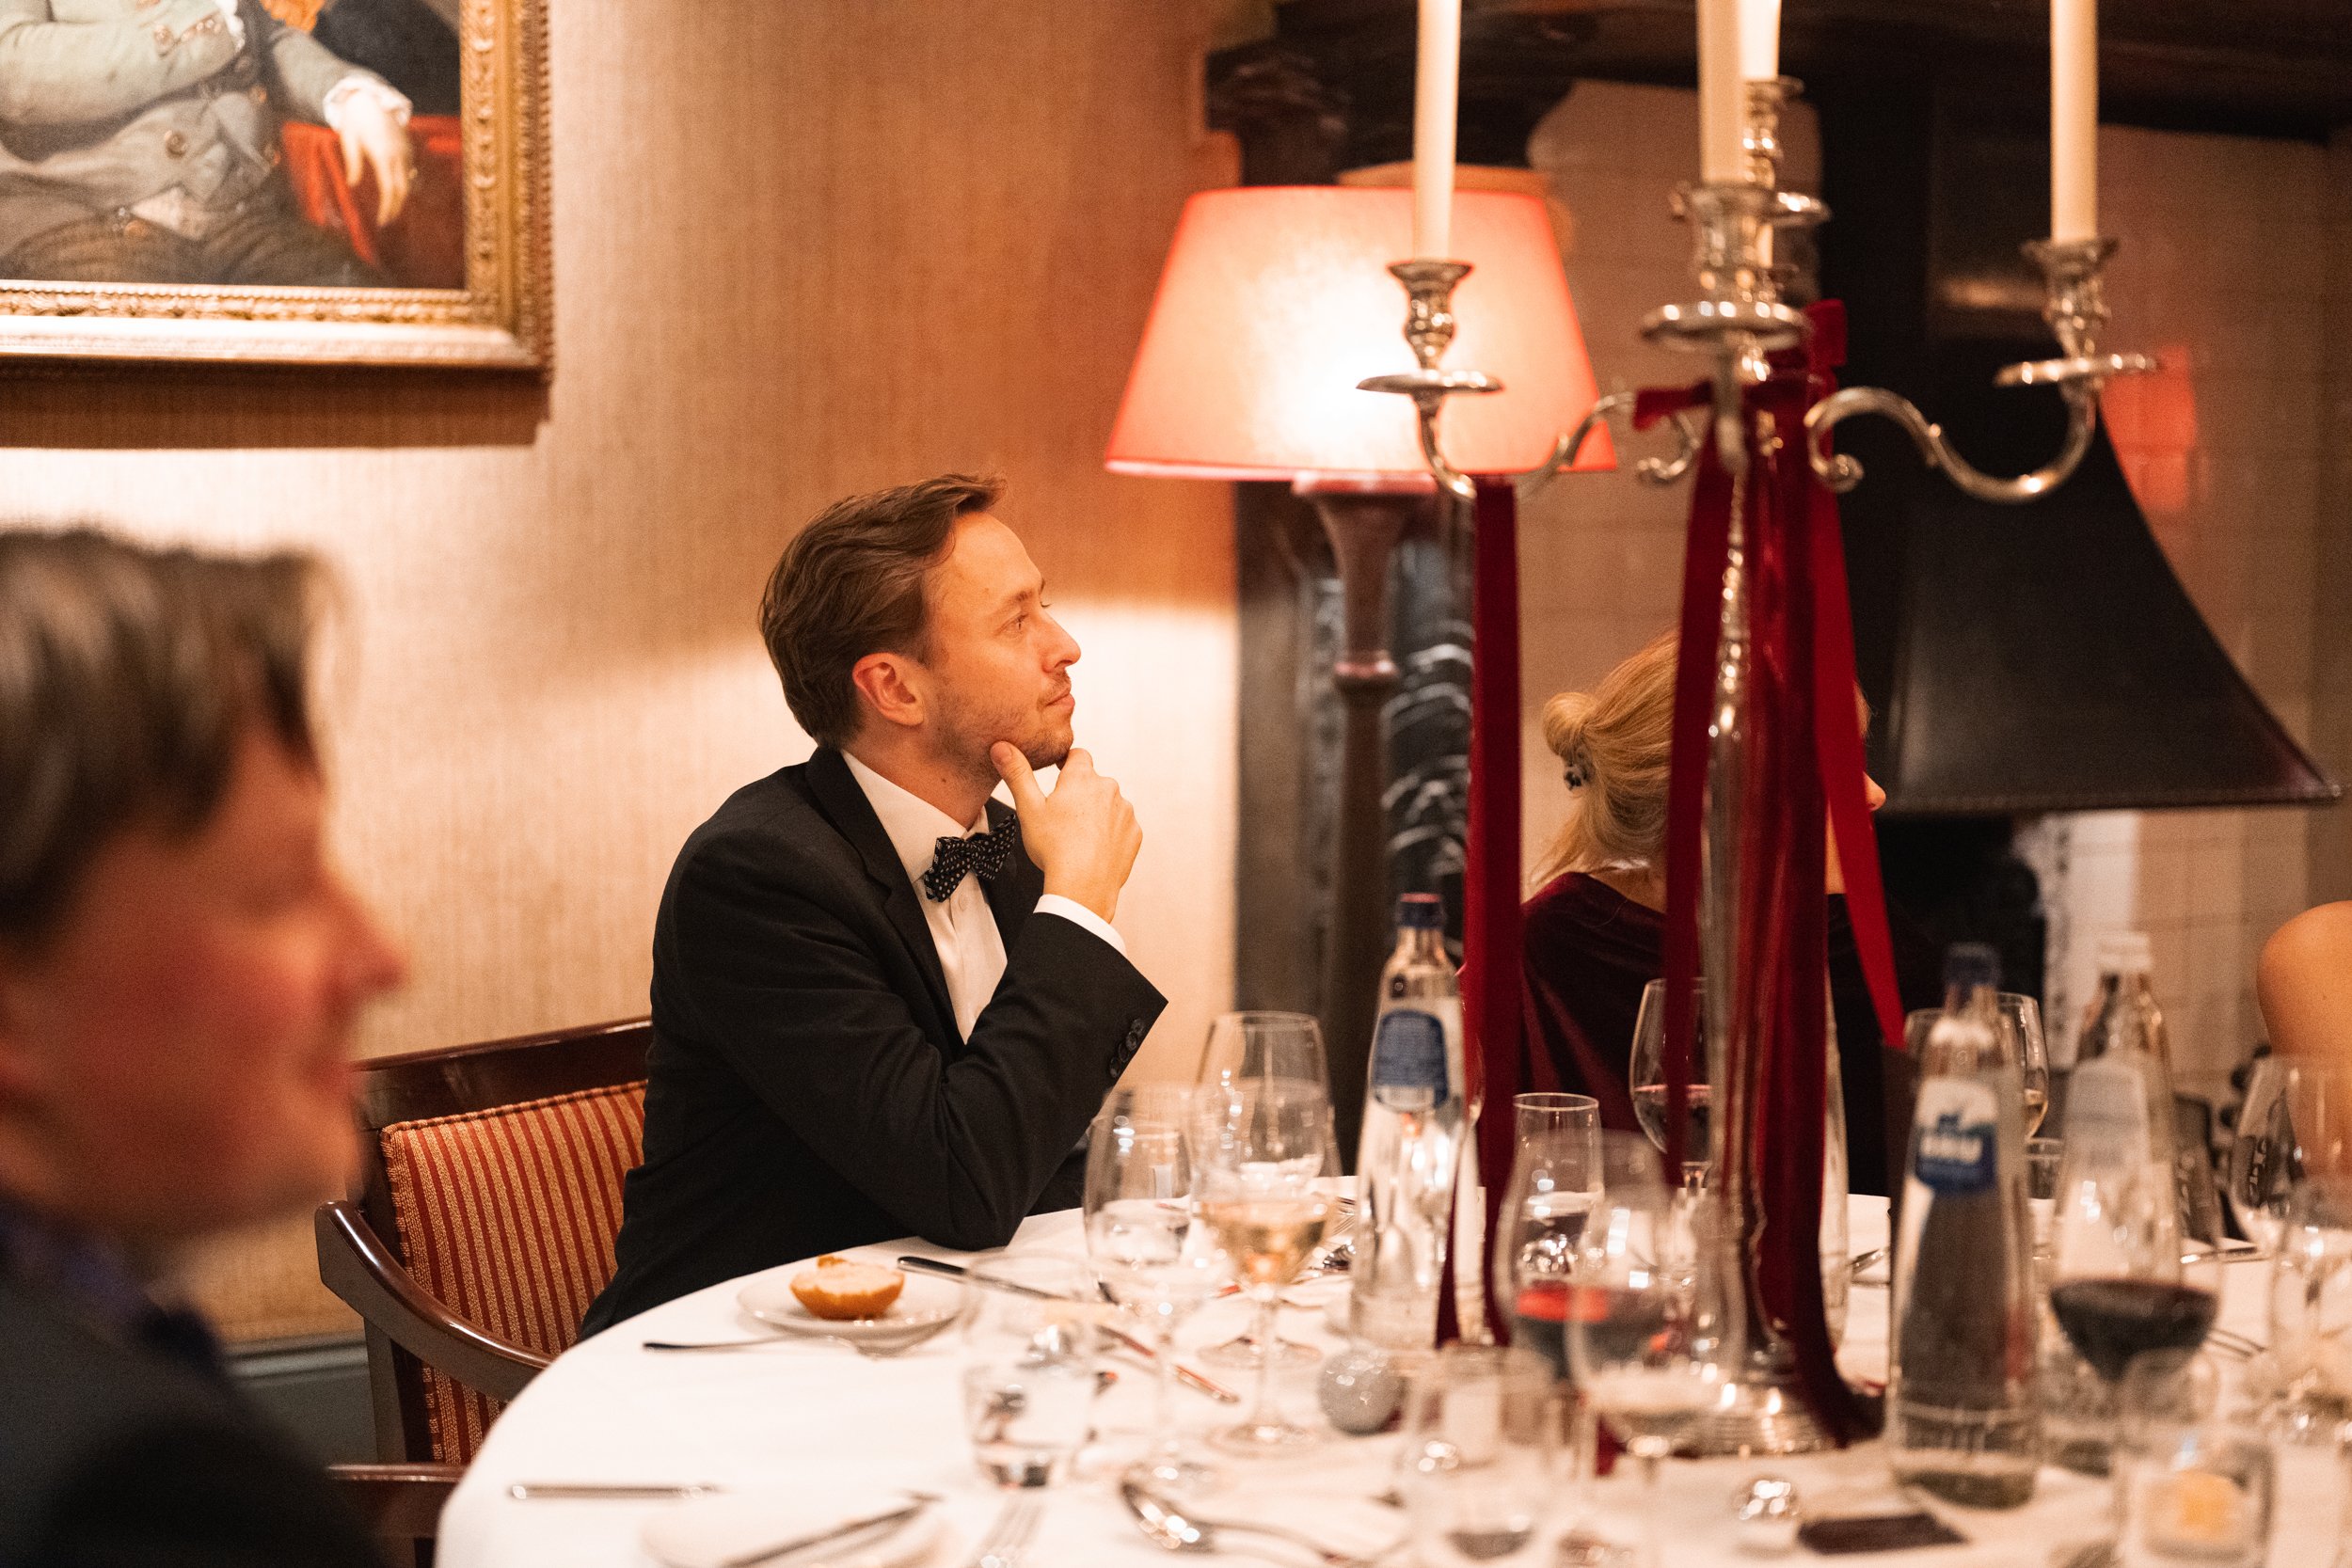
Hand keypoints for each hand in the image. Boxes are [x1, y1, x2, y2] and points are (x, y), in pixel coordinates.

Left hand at [335, 97, 413, 226]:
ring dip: (402, 196)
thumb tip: (352, 184)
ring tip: (392, 207)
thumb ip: (353, 163)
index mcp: (383, 156)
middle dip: (397, 207)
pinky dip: (405, 182)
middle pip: (403, 190)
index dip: (388, 208)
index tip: (383, 221)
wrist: (369, 97)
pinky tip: (397, 188)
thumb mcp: (349, 141)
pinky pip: (410, 169)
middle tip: (388, 219)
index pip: (390, 190)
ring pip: (409, 181)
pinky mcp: (408, 146)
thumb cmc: (355, 119)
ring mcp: (406, 151)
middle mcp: (398, 155)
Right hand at [991, 744, 1139, 924]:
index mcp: (1082, 778)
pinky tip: (1095, 848)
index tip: (1058, 775)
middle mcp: (1109, 789)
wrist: (1083, 887)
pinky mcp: (1134, 833)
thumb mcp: (1028, 808)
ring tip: (1078, 836)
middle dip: (1081, 793)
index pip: (1078, 755)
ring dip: (1097, 813)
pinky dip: (1110, 833)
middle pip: (1094, 782)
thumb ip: (1017, 774)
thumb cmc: (1053, 848)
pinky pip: (1121, 827)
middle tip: (1063, 816)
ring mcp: (1125, 812)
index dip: (1066, 763)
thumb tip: (1002, 747)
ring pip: (1109, 804)